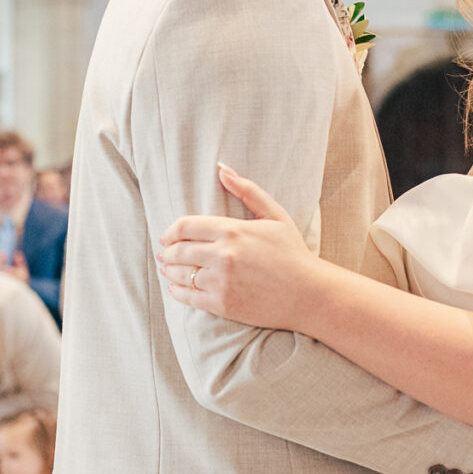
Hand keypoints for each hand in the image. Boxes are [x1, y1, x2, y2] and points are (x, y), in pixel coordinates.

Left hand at [156, 166, 317, 328]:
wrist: (308, 294)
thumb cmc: (293, 253)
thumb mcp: (275, 215)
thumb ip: (248, 190)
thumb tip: (222, 168)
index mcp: (233, 230)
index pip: (185, 227)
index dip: (170, 231)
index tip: (167, 236)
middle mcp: (223, 255)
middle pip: (178, 251)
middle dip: (167, 252)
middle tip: (164, 254)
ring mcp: (221, 281)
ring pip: (180, 274)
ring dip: (169, 271)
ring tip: (168, 270)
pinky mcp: (222, 304)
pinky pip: (188, 297)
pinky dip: (177, 292)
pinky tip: (177, 288)